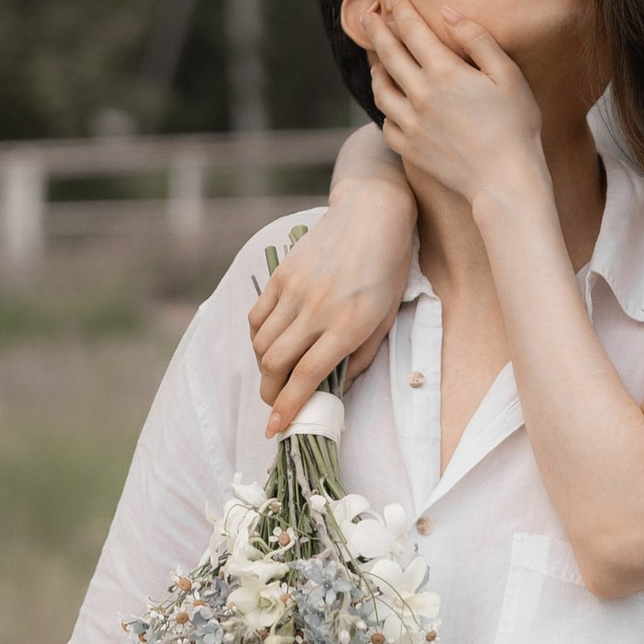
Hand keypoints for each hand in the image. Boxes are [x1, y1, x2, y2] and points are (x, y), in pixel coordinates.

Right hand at [252, 205, 409, 432]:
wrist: (371, 214)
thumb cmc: (387, 269)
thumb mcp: (386, 319)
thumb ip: (361, 358)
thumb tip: (338, 390)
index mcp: (348, 325)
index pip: (308, 376)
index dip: (289, 408)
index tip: (276, 429)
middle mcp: (317, 310)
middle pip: (275, 364)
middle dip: (270, 393)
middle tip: (275, 404)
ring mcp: (295, 290)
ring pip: (261, 343)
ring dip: (263, 369)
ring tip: (274, 376)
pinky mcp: (281, 275)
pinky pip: (257, 316)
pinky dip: (256, 338)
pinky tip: (267, 344)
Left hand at [361, 0, 546, 209]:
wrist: (506, 180)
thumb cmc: (515, 124)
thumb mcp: (507, 74)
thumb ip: (476, 39)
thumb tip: (447, 13)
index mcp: (444, 72)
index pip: (413, 32)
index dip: (401, 12)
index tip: (393, 0)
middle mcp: (420, 95)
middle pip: (388, 55)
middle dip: (376, 32)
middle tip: (367, 17)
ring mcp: (411, 124)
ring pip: (381, 90)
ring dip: (375, 70)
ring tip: (374, 59)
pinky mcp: (410, 149)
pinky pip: (386, 124)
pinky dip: (385, 110)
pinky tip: (390, 104)